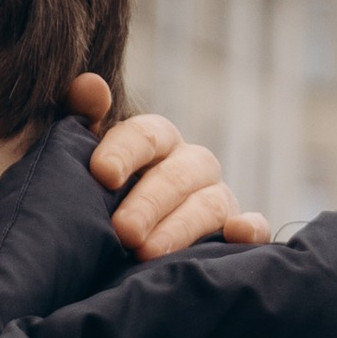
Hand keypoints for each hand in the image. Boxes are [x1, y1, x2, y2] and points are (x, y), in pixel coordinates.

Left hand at [68, 75, 272, 252]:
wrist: (124, 244)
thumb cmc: (102, 198)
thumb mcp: (83, 160)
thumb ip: (81, 121)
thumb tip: (89, 85)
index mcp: (157, 142)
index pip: (146, 134)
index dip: (125, 151)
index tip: (102, 174)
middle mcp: (191, 165)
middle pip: (178, 174)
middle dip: (150, 201)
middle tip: (123, 230)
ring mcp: (217, 197)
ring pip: (211, 204)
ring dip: (182, 226)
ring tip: (147, 252)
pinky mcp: (237, 230)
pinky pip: (254, 227)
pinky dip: (250, 229)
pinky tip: (236, 234)